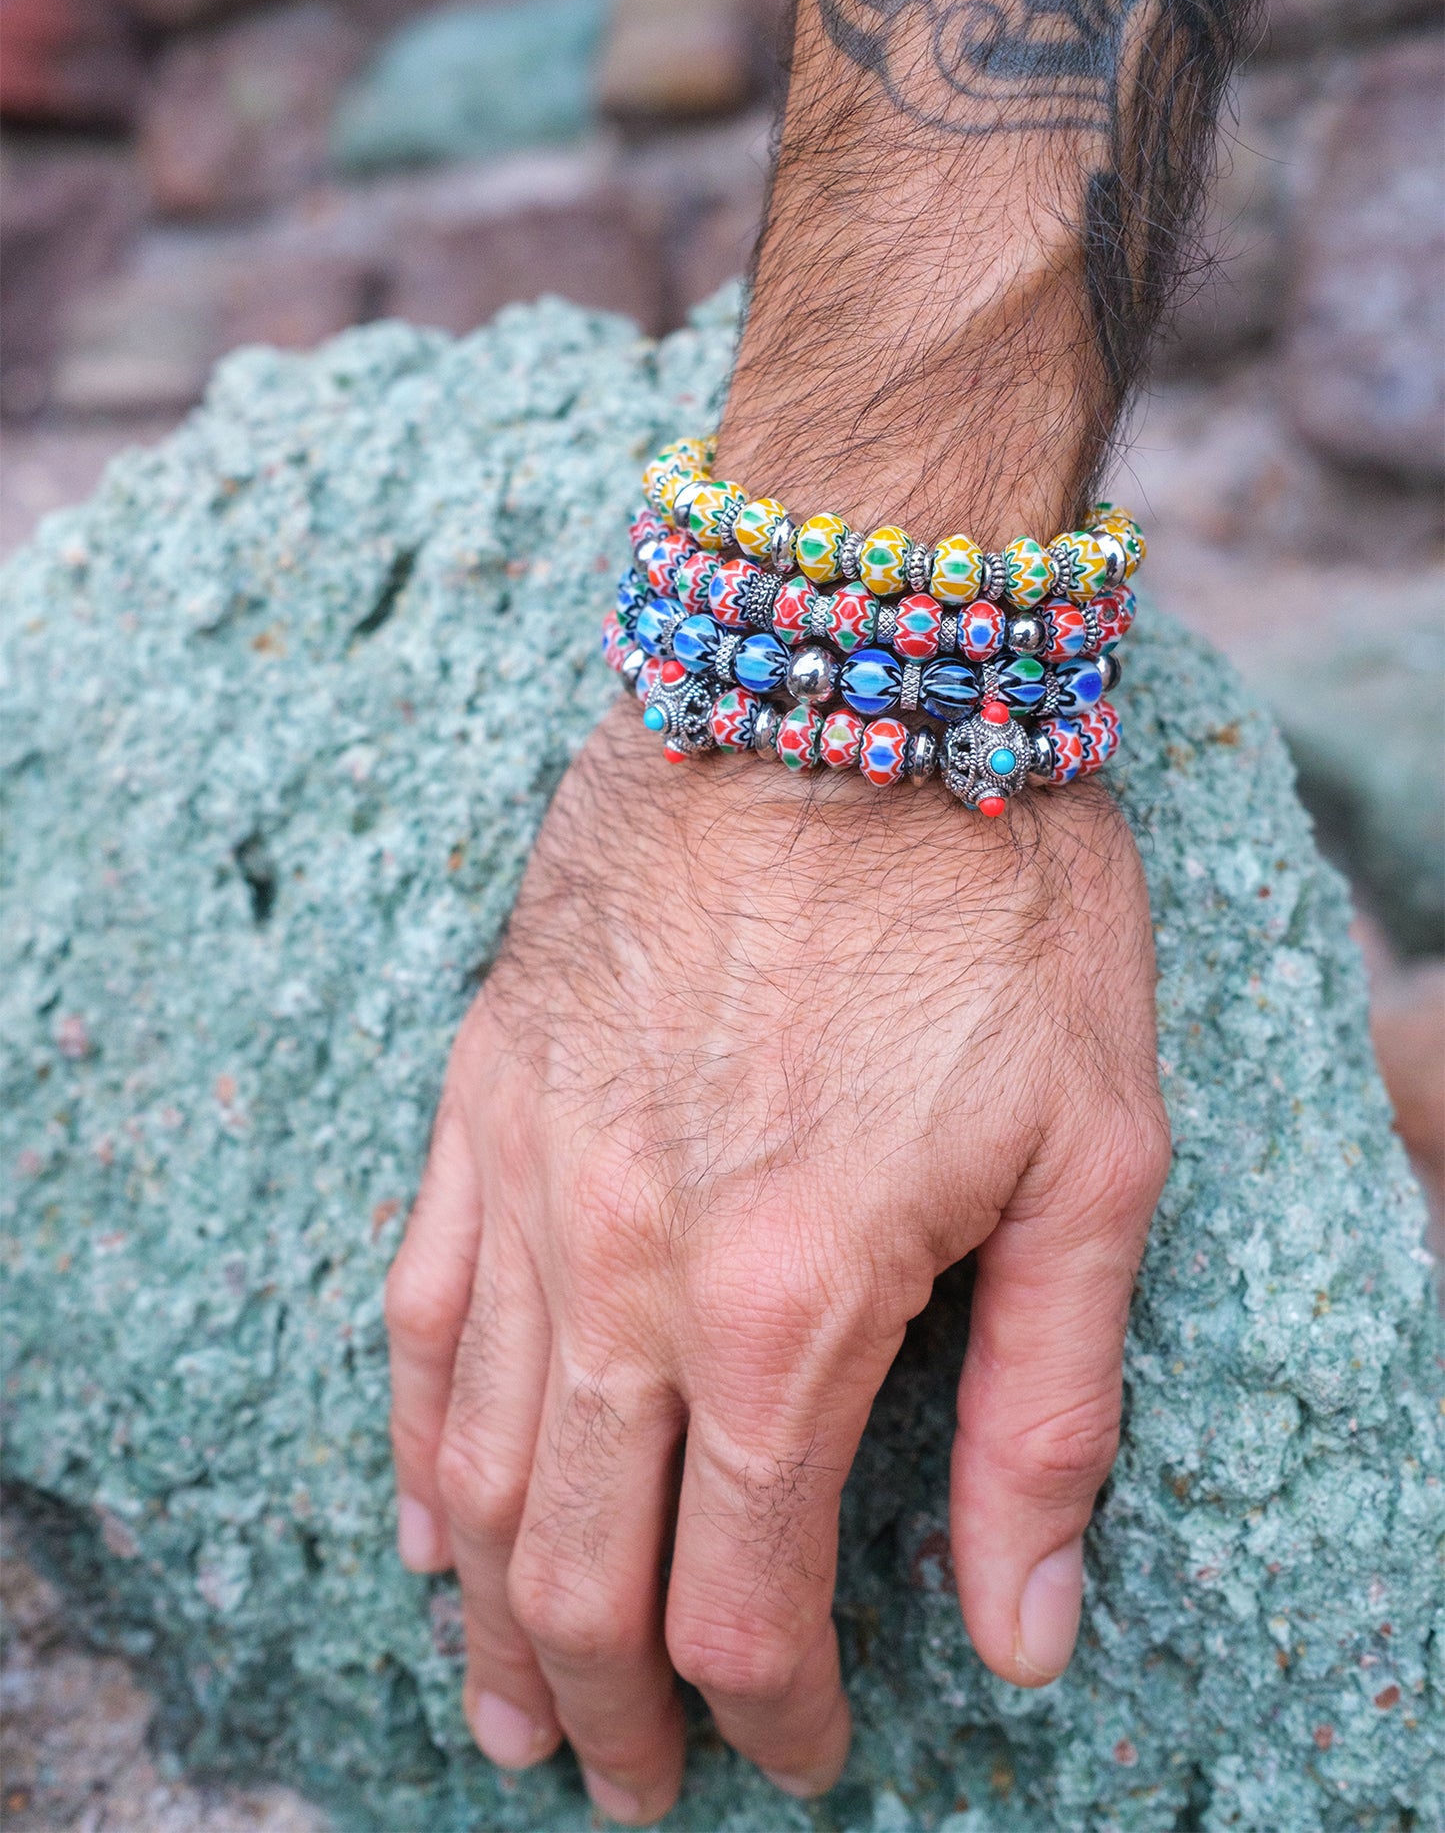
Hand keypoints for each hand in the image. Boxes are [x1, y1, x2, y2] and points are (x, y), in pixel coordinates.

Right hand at [384, 700, 1168, 1824]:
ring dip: (493, 1614)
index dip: (774, 1706)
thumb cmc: (993, 900)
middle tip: (634, 1787)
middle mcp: (631, 1263)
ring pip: (476, 1461)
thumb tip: (1025, 1631)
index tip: (805, 1749)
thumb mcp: (1094, 1152)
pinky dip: (415, 1440)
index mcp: (795, 1299)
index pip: (751, 1590)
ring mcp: (535, 1177)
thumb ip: (1048, 1406)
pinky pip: (415, 1308)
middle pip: (583, 1565)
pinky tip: (428, 1516)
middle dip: (613, 1708)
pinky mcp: (485, 1092)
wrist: (838, 676)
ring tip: (511, 1709)